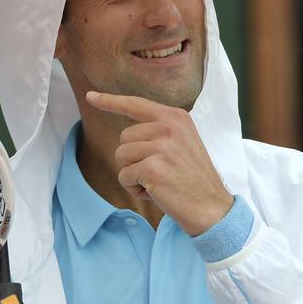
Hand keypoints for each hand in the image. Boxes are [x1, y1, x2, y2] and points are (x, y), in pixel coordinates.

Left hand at [85, 91, 232, 235]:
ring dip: (133, 174)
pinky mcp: (152, 168)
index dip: (110, 101)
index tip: (91, 96)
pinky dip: (135, 189)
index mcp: (176, 117)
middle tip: (160, 171)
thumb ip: (158, 131)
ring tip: (159, 181)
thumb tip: (127, 132)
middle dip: (133, 158)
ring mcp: (161, 146)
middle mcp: (169, 127)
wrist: (211, 207)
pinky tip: (156, 192)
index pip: (136, 104)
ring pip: (121, 156)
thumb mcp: (181, 143)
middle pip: (123, 137)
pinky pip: (124, 176)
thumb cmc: (191, 179)